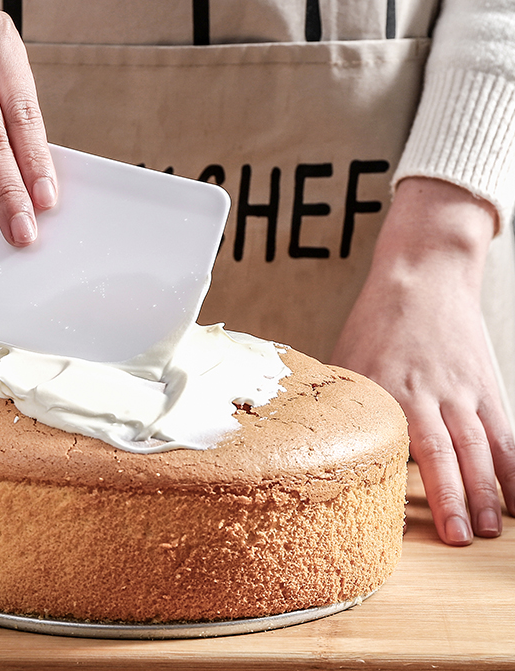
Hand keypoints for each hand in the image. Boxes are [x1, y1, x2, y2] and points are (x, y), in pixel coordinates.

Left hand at [331, 177, 514, 544]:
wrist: (424, 276)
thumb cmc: (376, 323)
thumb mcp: (345, 358)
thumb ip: (341, 403)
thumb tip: (319, 444)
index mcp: (381, 387)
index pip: (386, 443)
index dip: (390, 483)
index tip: (388, 520)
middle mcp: (422, 391)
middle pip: (439, 450)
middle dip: (449, 496)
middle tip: (456, 538)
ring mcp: (458, 389)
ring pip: (476, 445)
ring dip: (484, 490)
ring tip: (488, 528)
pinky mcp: (483, 385)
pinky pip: (502, 431)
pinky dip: (512, 466)